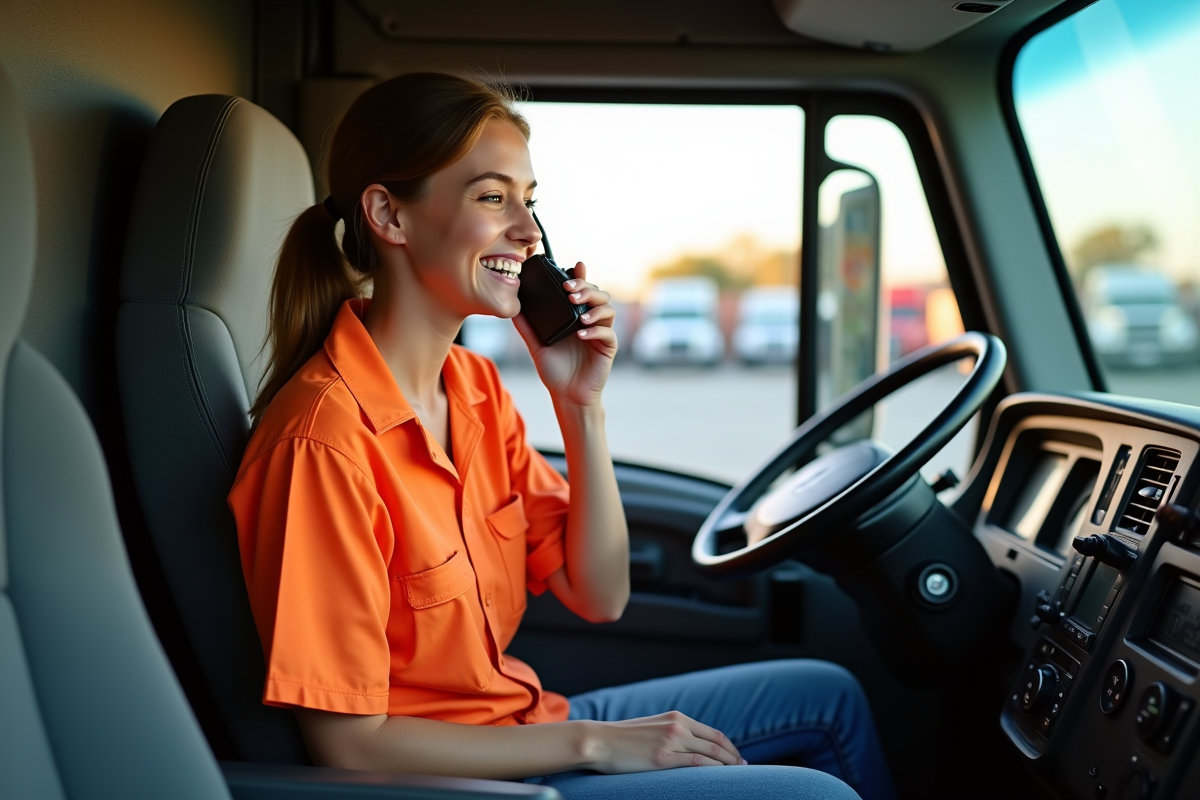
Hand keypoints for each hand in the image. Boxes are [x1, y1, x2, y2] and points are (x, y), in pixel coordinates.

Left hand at [513, 262, 616, 407]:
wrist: (567, 395)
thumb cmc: (554, 370)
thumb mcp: (535, 345)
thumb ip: (526, 326)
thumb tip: (512, 307)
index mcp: (575, 315)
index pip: (581, 289)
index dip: (580, 275)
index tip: (573, 266)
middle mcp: (590, 320)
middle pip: (598, 294)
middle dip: (586, 288)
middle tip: (570, 290)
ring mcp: (601, 332)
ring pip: (608, 309)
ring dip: (595, 307)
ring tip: (580, 314)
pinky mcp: (608, 347)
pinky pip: (608, 333)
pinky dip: (595, 331)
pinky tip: (581, 333)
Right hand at [581, 711, 745, 773]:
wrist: (599, 741)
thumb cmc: (622, 738)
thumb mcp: (652, 728)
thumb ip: (672, 733)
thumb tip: (689, 746)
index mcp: (676, 717)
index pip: (713, 733)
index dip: (730, 747)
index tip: (738, 758)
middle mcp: (677, 726)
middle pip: (717, 743)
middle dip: (735, 758)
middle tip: (746, 770)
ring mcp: (670, 742)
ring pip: (710, 753)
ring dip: (728, 766)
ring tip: (738, 776)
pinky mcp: (662, 758)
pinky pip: (695, 764)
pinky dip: (712, 770)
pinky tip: (721, 778)